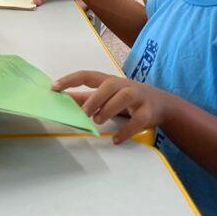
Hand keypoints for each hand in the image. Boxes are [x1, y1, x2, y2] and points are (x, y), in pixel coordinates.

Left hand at [52, 70, 173, 143]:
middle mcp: (124, 85)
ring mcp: (139, 97)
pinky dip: (126, 131)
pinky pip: (138, 120)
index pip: (88, 75)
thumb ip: (87, 97)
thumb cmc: (128, 98)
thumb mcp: (107, 95)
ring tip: (98, 121)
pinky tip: (116, 139)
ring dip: (109, 109)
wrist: (163, 104)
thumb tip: (64, 99)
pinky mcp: (149, 112)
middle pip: (109, 85)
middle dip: (94, 98)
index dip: (70, 80)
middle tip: (83, 113)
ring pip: (125, 97)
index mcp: (110, 81)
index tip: (53, 87)